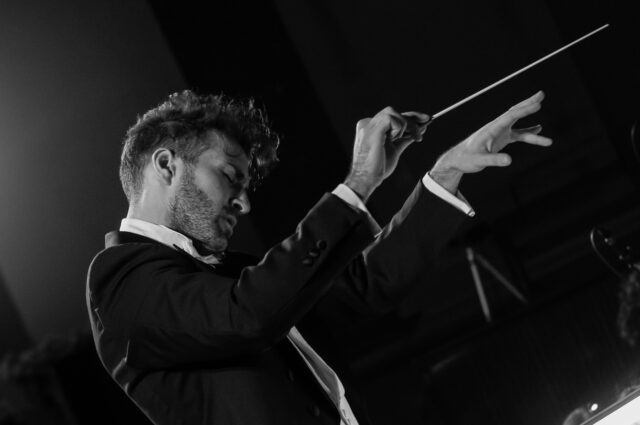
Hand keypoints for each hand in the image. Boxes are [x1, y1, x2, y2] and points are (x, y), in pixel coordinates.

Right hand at [345, 107, 429, 200]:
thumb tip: (420, 128)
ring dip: (405, 125)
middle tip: (427, 121)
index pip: (392, 117)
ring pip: (393, 113)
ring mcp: (368, 125)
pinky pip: (391, 119)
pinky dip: (398, 128)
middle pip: (394, 112)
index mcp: (371, 128)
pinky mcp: (373, 129)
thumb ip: (405, 138)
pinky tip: (394, 139)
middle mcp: (368, 123)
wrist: (367, 179)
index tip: (425, 120)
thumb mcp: (395, 149)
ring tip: (404, 139)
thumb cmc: (378, 168)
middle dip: (413, 117)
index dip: (409, 117)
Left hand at [430, 91, 551, 192]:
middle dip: (528, 103)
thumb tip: (509, 160)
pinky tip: (538, 131)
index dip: (524, 110)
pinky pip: (517, 134)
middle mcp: (496, 128)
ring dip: (531, 122)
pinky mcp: (500, 140)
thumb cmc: (465, 159)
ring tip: (545, 122)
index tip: (538, 104)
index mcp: (491, 129)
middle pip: (514, 112)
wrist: (457, 160)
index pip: (510, 116)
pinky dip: (528, 133)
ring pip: (518, 124)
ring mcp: (499, 133)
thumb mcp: (479, 161)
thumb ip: (494, 160)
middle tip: (541, 94)